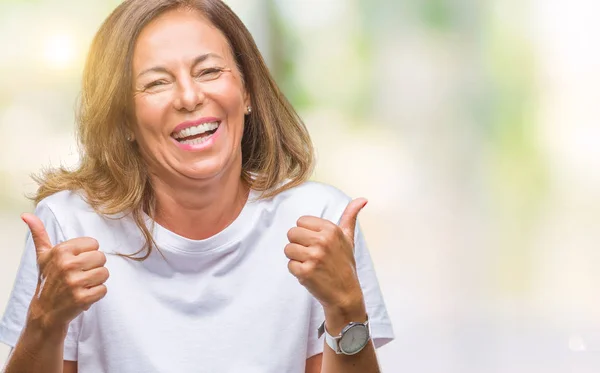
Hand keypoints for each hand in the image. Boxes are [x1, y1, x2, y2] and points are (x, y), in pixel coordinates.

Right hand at [22, 213, 108, 334]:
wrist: (45, 311)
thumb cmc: (48, 279)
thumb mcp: (43, 256)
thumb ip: (39, 233)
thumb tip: (27, 215)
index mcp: (61, 251)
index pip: (94, 244)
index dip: (87, 253)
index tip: (75, 262)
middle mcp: (67, 265)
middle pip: (102, 257)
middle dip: (94, 266)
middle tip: (80, 274)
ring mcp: (74, 283)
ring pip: (105, 273)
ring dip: (96, 280)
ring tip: (82, 284)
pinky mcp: (82, 298)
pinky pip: (104, 289)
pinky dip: (96, 294)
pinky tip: (84, 295)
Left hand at [285, 198, 367, 311]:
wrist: (345, 294)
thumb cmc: (344, 264)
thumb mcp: (348, 239)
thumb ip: (350, 217)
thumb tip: (362, 199)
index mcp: (331, 229)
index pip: (301, 221)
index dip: (306, 233)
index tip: (317, 243)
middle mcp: (323, 241)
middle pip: (291, 233)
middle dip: (298, 245)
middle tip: (312, 255)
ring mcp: (314, 257)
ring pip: (288, 249)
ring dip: (296, 258)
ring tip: (311, 264)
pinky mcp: (306, 272)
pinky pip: (289, 265)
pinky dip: (297, 271)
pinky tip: (310, 274)